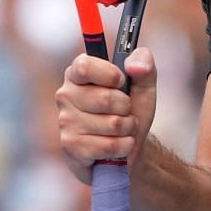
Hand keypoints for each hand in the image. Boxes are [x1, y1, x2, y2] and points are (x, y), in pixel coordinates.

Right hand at [55, 49, 157, 181]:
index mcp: (78, 73)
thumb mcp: (143, 84)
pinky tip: (117, 144)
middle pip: (105, 98)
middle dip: (126, 107)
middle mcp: (66, 94)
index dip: (111, 75)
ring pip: (112, 124)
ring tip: (122, 128)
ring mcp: (66, 121)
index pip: (85, 67)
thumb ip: (144, 64)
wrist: (127, 145)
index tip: (121, 82)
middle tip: (124, 110)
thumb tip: (135, 66)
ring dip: (128, 128)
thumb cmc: (130, 110)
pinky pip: (109, 146)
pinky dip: (124, 146)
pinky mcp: (71, 146)